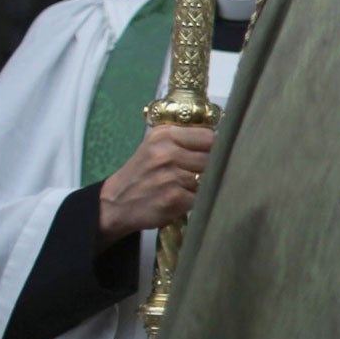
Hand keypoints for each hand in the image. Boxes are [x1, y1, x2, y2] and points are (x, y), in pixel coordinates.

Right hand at [96, 126, 214, 244]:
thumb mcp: (157, 144)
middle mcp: (166, 153)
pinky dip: (196, 202)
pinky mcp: (173, 199)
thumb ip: (186, 138)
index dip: (214, 148)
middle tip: (197, 174)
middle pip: (212, 159)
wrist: (114, 203)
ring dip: (203, 186)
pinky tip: (181, 200)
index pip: (209, 137)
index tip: (210, 154)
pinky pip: (201, 198)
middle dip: (210, 168)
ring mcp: (170, 177)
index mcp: (165, 135)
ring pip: (208, 179)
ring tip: (186, 187)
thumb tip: (224, 139)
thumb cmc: (143, 171)